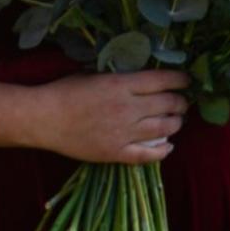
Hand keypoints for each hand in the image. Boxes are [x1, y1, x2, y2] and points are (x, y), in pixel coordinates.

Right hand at [28, 70, 189, 163]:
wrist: (42, 119)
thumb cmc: (63, 92)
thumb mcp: (93, 75)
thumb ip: (120, 79)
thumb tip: (143, 80)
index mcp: (121, 85)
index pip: (163, 81)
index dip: (180, 80)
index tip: (186, 81)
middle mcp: (127, 108)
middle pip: (168, 104)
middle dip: (180, 102)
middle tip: (181, 102)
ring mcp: (123, 133)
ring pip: (165, 129)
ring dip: (176, 123)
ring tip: (176, 120)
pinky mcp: (116, 153)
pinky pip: (148, 155)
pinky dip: (163, 150)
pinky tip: (168, 145)